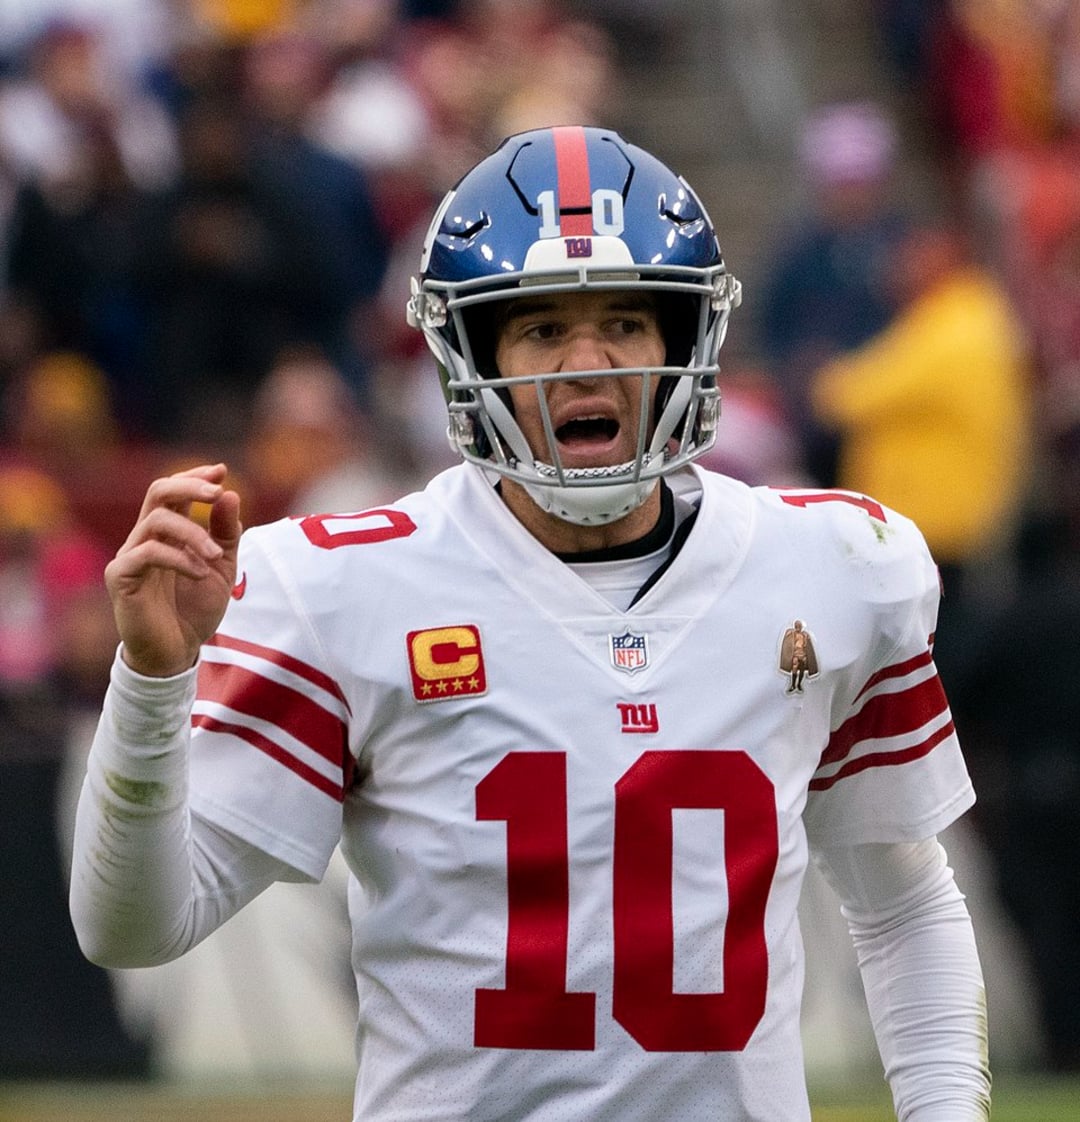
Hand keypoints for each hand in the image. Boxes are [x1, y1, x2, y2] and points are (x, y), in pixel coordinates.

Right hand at [105, 464, 241, 677]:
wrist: (176, 652)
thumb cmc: (195, 608)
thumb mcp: (221, 568)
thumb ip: (226, 534)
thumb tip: (230, 494)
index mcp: (167, 532)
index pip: (175, 491)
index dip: (195, 476)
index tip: (222, 471)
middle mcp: (145, 537)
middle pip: (159, 491)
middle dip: (190, 485)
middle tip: (217, 491)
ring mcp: (130, 555)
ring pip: (157, 520)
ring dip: (194, 533)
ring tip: (216, 556)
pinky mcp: (121, 576)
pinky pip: (148, 552)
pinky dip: (180, 558)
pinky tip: (199, 575)